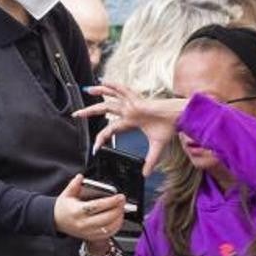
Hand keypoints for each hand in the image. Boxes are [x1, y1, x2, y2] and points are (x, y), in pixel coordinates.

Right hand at [54, 174, 126, 240]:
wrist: (56, 221)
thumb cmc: (63, 208)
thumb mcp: (66, 194)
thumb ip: (74, 185)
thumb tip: (80, 177)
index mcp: (78, 211)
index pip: (98, 206)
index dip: (111, 201)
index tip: (119, 197)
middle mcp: (84, 223)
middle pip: (107, 218)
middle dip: (118, 209)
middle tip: (122, 202)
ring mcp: (88, 232)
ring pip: (109, 228)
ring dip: (119, 218)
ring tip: (121, 209)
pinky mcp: (91, 237)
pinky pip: (107, 234)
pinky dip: (116, 227)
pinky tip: (118, 219)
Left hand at [74, 83, 188, 175]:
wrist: (179, 117)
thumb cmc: (169, 128)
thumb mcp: (156, 148)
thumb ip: (150, 161)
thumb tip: (145, 175)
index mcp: (131, 121)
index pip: (111, 129)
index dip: (102, 138)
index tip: (95, 147)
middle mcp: (129, 110)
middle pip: (105, 109)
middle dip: (90, 112)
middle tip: (77, 114)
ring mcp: (132, 104)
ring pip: (111, 97)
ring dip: (98, 93)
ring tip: (86, 89)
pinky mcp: (137, 99)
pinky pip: (122, 89)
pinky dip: (113, 85)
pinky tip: (103, 81)